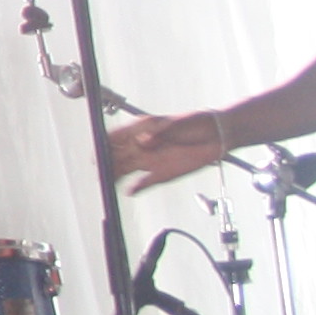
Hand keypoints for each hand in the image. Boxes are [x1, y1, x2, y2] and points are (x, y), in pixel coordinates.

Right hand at [111, 110, 229, 188]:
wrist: (218, 136)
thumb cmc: (196, 124)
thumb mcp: (175, 123)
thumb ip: (157, 131)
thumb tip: (143, 141)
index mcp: (140, 130)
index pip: (114, 138)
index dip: (103, 145)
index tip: (97, 152)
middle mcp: (141, 146)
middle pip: (115, 156)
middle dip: (105, 163)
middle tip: (100, 171)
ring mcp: (151, 161)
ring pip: (125, 170)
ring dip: (115, 176)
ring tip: (108, 183)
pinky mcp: (162, 174)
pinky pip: (144, 183)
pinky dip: (136, 187)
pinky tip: (129, 191)